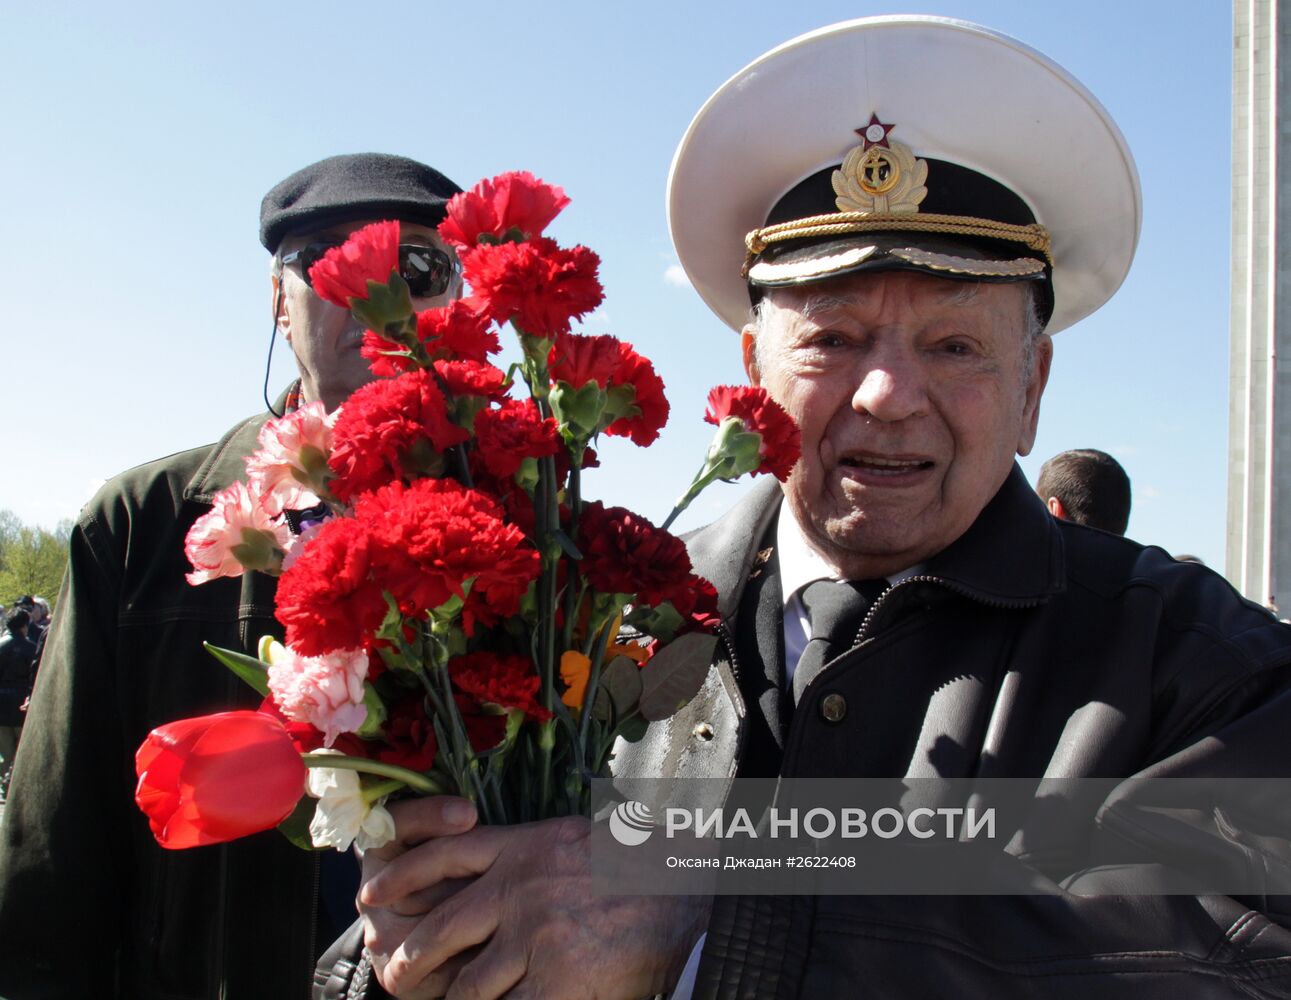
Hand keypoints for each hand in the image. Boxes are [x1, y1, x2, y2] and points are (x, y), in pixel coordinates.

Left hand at [359, 798, 709, 998]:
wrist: (688, 888)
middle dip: (411, 959)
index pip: (438, 855)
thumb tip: (487, 870)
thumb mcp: (571, 839)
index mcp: (521, 845)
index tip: (371, 895)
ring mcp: (536, 935)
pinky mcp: (557, 979)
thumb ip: (524, 851)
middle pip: (439, 928)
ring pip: (468, 985)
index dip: (398, 878)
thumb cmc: (636, 863)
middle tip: (397, 976)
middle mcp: (519, 887)